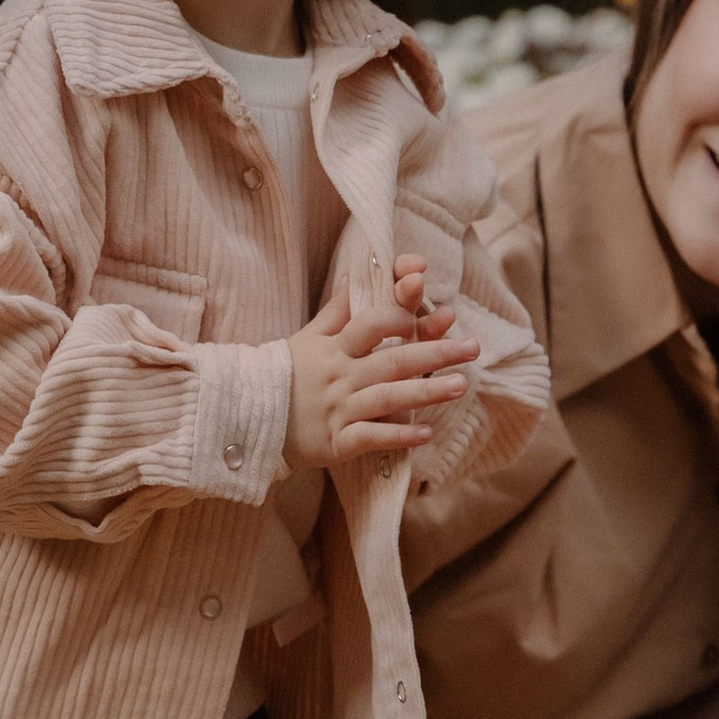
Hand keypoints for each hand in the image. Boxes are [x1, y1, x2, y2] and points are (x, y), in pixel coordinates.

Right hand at [284, 256, 477, 468]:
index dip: (400, 316)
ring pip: (389, 397)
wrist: (245, 420)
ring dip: (427, 391)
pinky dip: (399, 435)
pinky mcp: (336, 442)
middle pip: (393, 360)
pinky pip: (371, 437)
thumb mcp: (307, 339)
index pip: (371, 324)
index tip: (426, 311)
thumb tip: (356, 276)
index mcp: (334, 348)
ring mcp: (339, 410)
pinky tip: (426, 433)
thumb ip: (337, 312)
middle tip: (473, 347)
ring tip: (462, 384)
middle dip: (435, 352)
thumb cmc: (283, 375)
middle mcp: (340, 376)